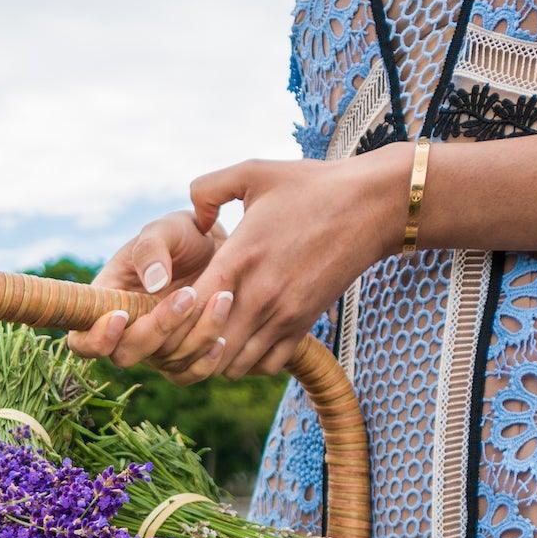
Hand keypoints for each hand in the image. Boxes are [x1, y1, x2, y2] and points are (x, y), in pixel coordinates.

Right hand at [63, 210, 216, 366]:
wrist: (217, 249)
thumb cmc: (182, 235)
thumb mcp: (165, 229)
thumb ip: (152, 249)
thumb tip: (153, 283)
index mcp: (106, 302)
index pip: (82, 340)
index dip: (96, 338)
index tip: (122, 315)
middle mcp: (126, 333)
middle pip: (126, 355)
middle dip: (159, 329)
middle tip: (189, 294)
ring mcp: (154, 350)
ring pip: (165, 363)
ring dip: (195, 336)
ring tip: (223, 297)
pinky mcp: (182, 358)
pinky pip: (188, 374)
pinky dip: (206, 361)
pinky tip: (223, 338)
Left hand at [152, 149, 409, 382]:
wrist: (370, 206)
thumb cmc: (311, 186)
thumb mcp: (254, 171)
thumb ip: (208, 188)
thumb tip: (193, 217)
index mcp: (239, 258)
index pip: (187, 310)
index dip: (168, 316)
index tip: (166, 304)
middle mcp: (259, 295)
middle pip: (205, 348)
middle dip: (184, 345)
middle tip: (179, 329)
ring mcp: (283, 315)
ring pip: (232, 365)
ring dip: (214, 356)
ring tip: (209, 336)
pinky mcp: (303, 325)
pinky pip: (266, 366)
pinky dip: (248, 361)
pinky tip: (241, 339)